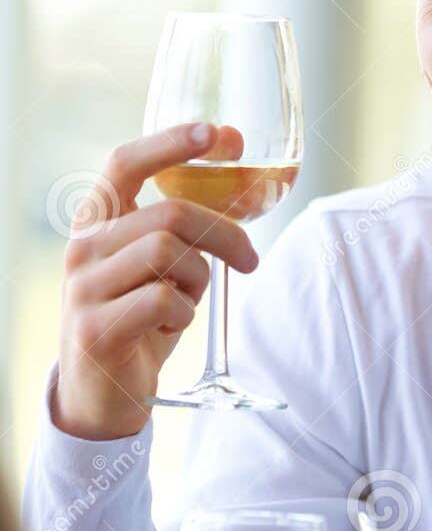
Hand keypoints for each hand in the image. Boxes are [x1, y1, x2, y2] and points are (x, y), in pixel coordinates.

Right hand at [54, 123, 258, 440]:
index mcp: (96, 222)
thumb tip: (244, 189)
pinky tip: (170, 325)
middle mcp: (83, 246)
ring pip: (170, 253)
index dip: (172, 142)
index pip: (125, 163)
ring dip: (199, 279)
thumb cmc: (139, 321)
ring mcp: (84, 287)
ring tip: (189, 301)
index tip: (220, 134)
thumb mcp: (159, 269)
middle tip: (250, 260)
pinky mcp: (96, 327)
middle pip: (171, 214)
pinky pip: (163, 299)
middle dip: (226, 235)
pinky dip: (184, 313)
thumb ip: (184, 233)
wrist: (101, 395)